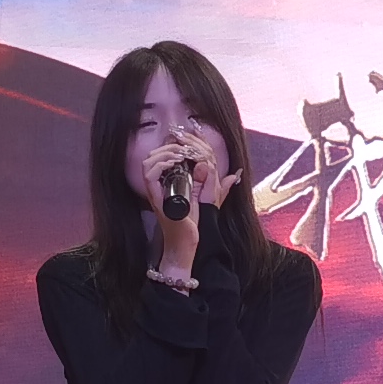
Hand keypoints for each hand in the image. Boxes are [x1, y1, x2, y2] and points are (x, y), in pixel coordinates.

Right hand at [152, 135, 229, 277]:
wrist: (187, 245)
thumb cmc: (195, 226)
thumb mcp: (210, 201)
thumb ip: (219, 187)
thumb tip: (233, 175)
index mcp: (171, 183)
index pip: (165, 155)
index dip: (176, 143)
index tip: (191, 138)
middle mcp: (161, 185)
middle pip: (156, 154)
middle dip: (172, 144)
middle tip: (186, 144)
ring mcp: (157, 192)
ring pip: (149, 161)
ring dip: (166, 152)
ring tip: (181, 152)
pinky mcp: (156, 200)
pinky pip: (150, 176)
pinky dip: (161, 164)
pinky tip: (175, 161)